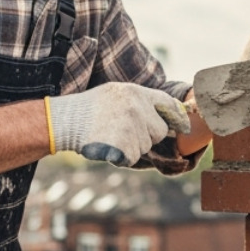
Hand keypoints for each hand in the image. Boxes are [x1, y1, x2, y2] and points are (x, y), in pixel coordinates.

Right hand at [50, 82, 191, 166]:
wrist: (65, 121)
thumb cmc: (90, 108)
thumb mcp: (116, 93)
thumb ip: (141, 101)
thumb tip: (173, 112)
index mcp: (137, 93)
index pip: (169, 104)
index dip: (178, 117)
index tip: (184, 126)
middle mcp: (137, 108)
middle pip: (160, 131)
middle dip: (147, 135)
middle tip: (123, 129)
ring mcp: (131, 128)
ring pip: (146, 146)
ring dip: (133, 145)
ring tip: (111, 134)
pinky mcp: (125, 146)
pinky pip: (134, 157)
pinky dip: (123, 156)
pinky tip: (108, 145)